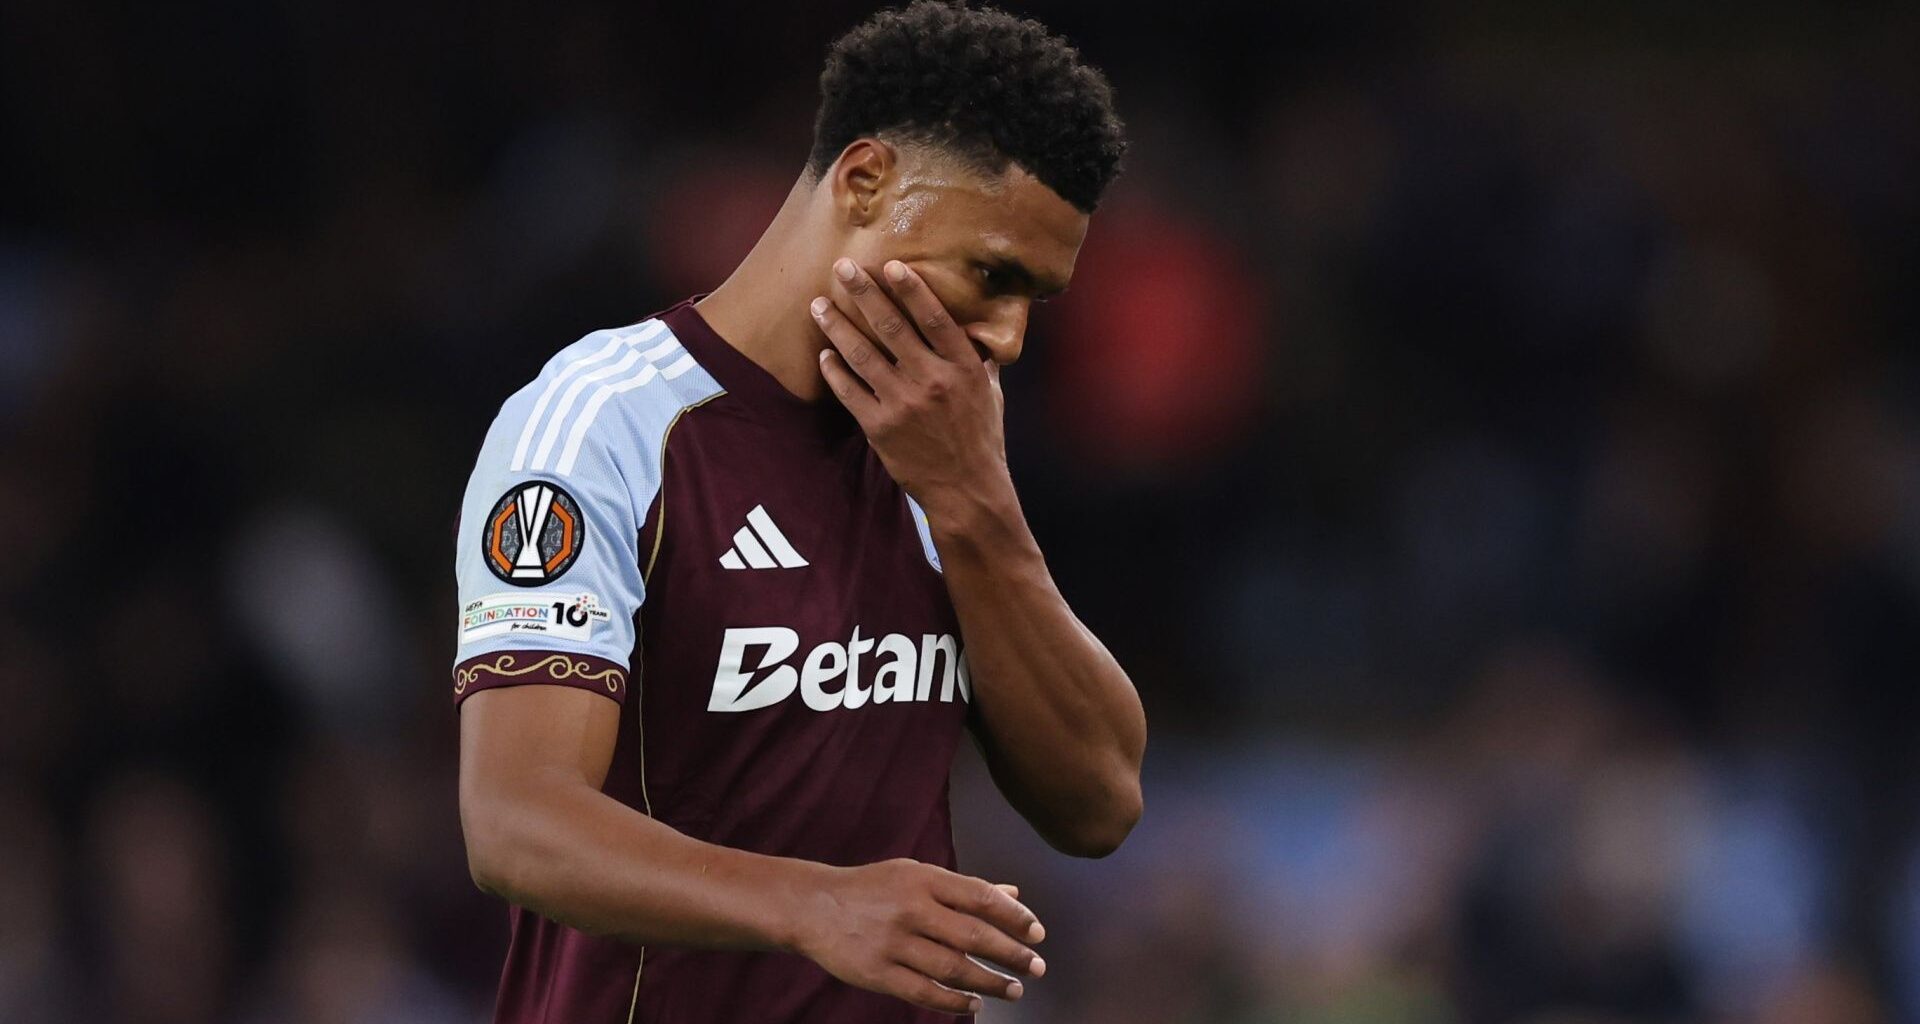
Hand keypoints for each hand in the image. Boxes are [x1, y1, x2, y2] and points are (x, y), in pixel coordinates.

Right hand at [788, 857, 1046, 1014]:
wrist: (813, 906)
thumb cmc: (873, 889)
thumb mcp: (915, 875)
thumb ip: (964, 888)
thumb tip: (1012, 894)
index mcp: (924, 880)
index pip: (981, 897)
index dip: (1015, 917)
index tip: (1038, 934)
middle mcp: (911, 909)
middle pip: (974, 936)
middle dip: (1012, 954)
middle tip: (1037, 968)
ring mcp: (893, 943)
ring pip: (953, 969)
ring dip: (990, 983)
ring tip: (1014, 990)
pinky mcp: (877, 974)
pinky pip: (925, 993)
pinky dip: (954, 1002)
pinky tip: (975, 1004)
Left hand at [812, 258, 1010, 520]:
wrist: (967, 491)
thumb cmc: (981, 439)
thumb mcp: (991, 394)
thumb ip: (979, 359)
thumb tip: (980, 328)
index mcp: (963, 368)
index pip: (934, 318)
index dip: (911, 289)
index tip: (890, 264)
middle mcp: (932, 381)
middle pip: (890, 327)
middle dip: (862, 293)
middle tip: (842, 268)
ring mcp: (903, 404)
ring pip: (861, 354)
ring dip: (836, 326)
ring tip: (819, 305)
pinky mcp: (880, 428)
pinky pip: (849, 391)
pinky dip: (834, 370)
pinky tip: (824, 355)